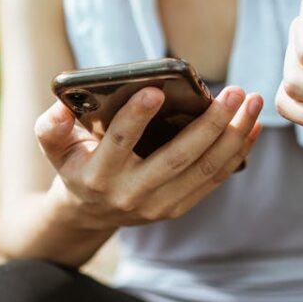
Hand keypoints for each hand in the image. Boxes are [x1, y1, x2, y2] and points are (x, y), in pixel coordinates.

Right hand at [35, 86, 262, 227]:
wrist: (89, 212)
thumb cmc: (77, 163)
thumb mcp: (55, 146)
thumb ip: (51, 126)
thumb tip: (61, 105)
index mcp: (97, 175)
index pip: (118, 143)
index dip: (136, 117)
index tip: (156, 90)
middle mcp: (130, 194)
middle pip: (176, 158)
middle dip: (209, 124)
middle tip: (234, 92)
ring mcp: (158, 205)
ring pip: (204, 170)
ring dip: (233, 136)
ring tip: (251, 103)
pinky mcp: (178, 208)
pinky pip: (213, 180)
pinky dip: (236, 153)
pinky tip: (251, 127)